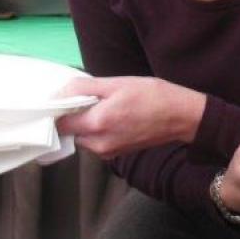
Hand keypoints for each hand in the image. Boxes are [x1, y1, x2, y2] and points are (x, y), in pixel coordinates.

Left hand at [54, 76, 204, 158]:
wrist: (181, 116)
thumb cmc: (152, 95)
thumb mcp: (116, 83)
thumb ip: (84, 88)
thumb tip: (60, 93)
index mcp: (97, 124)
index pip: (60, 123)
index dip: (59, 109)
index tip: (66, 97)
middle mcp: (98, 144)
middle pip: (70, 131)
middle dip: (74, 115)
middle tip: (89, 98)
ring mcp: (107, 152)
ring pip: (83, 137)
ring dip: (86, 123)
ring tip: (105, 106)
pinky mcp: (116, 154)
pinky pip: (96, 142)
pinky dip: (98, 130)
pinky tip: (114, 116)